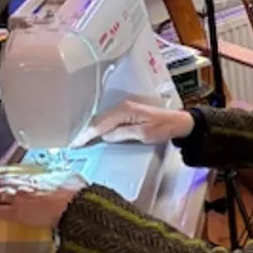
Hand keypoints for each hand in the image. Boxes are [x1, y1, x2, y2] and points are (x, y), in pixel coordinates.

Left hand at [0, 173, 88, 228]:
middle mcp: (24, 185)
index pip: (15, 176)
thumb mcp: (69, 178)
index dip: (4, 177)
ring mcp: (18, 198)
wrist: (74, 207)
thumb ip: (60, 176)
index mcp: (37, 177)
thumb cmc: (75, 194)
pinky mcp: (16, 214)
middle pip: (3, 183)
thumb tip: (62, 176)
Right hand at [72, 101, 194, 146]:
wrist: (180, 123)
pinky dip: (100, 128)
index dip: (86, 134)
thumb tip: (106, 136)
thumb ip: (123, 134)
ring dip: (91, 130)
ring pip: (102, 121)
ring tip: (79, 142)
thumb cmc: (164, 128)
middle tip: (72, 145)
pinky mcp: (128, 113)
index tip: (75, 144)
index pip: (100, 123)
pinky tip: (95, 136)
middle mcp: (122, 107)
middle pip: (98, 121)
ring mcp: (125, 109)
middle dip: (85, 132)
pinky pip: (109, 121)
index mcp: (125, 110)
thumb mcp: (144, 133)